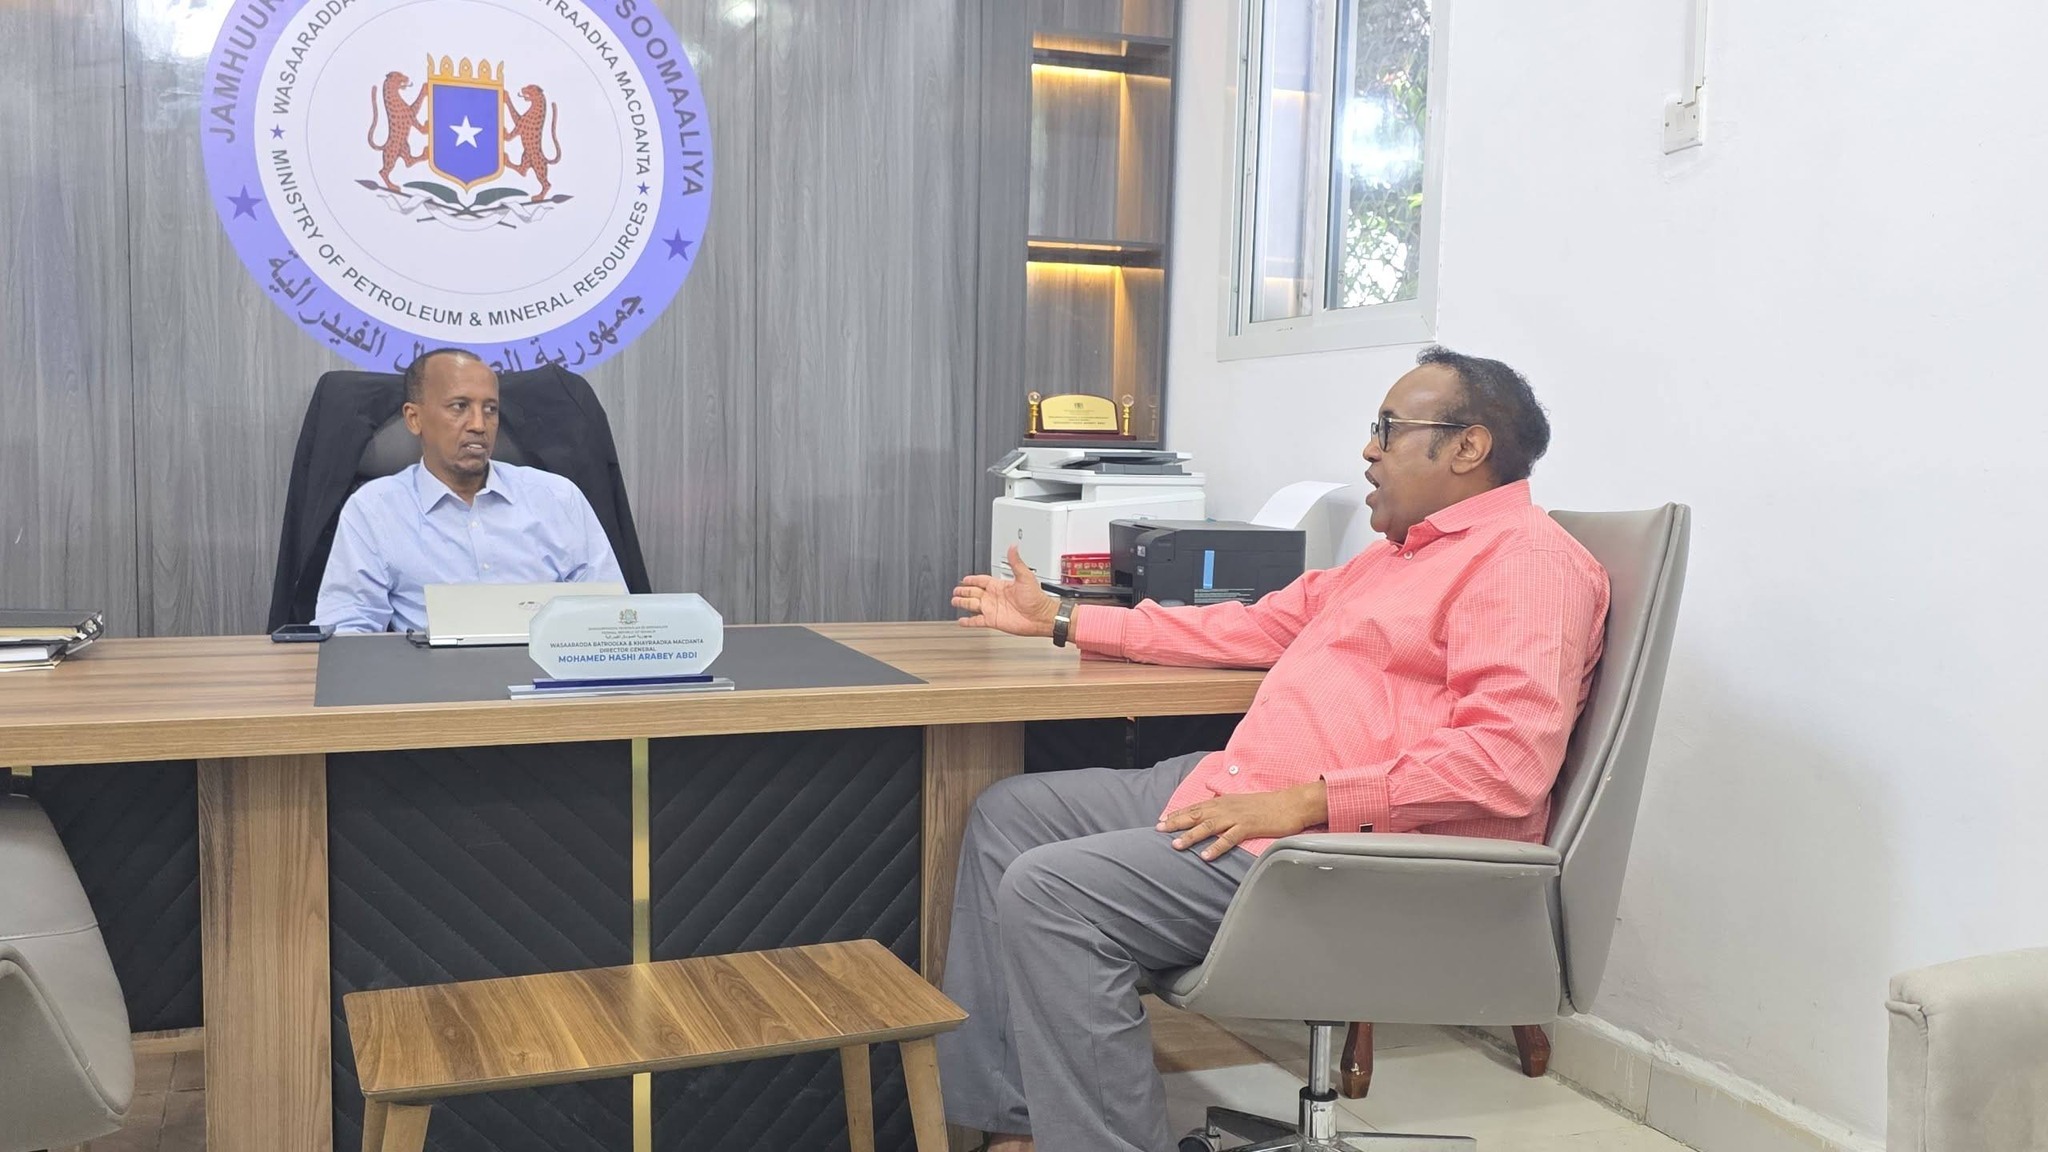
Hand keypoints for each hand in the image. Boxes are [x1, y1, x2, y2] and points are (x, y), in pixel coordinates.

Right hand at [953, 545, 1060, 637]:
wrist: (1040, 616)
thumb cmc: (1036, 598)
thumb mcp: (1025, 576)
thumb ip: (1016, 562)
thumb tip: (1013, 546)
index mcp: (1000, 586)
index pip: (982, 580)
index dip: (973, 579)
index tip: (965, 578)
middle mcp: (994, 597)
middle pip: (974, 592)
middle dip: (964, 590)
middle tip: (956, 590)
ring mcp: (993, 609)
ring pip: (973, 605)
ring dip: (963, 603)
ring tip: (955, 601)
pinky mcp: (993, 620)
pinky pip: (977, 621)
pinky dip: (969, 621)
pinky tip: (962, 620)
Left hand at [1158, 781, 1326, 860]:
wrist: (1291, 804)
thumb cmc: (1268, 806)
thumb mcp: (1242, 804)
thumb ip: (1226, 809)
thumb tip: (1211, 815)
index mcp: (1224, 802)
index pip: (1196, 807)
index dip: (1178, 813)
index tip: (1161, 820)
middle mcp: (1227, 807)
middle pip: (1196, 814)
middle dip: (1176, 822)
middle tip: (1158, 830)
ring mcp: (1237, 817)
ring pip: (1208, 826)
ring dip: (1191, 835)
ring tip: (1176, 845)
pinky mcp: (1249, 827)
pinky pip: (1229, 838)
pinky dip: (1216, 847)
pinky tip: (1205, 856)